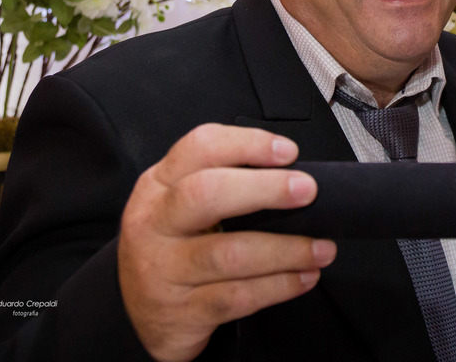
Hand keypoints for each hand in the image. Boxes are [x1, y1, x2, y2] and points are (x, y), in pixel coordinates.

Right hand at [118, 124, 336, 361]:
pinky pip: (238, 296)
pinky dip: (279, 286)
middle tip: (307, 191)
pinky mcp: (182, 311)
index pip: (199, 148)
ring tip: (320, 248)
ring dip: (286, 249)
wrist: (135, 309)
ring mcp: (164, 270)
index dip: (247, 144)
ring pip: (229, 254)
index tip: (288, 152)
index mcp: (158, 185)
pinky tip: (303, 277)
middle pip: (205, 194)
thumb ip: (223, 181)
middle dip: (265, 189)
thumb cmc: (171, 245)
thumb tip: (291, 175)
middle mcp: (155, 223)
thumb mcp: (178, 204)